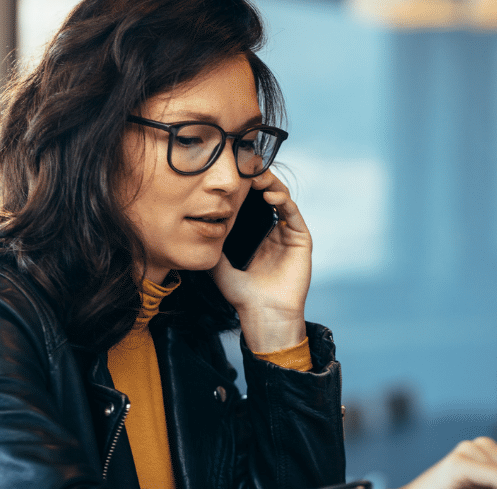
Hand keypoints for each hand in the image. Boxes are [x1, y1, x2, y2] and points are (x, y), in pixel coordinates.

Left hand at [211, 171, 312, 353]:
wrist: (263, 314)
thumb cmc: (242, 295)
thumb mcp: (219, 265)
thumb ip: (211, 245)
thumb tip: (194, 227)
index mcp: (257, 235)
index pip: (252, 203)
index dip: (244, 188)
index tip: (231, 174)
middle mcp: (274, 231)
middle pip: (268, 196)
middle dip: (258, 180)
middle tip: (245, 167)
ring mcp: (289, 234)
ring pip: (282, 199)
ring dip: (270, 184)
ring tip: (256, 176)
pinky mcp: (302, 239)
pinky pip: (293, 213)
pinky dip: (283, 200)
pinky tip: (270, 194)